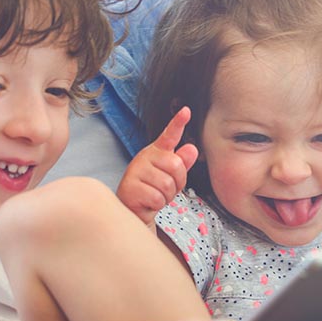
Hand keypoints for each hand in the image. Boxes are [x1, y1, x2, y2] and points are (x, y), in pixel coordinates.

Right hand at [117, 106, 198, 226]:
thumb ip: (182, 162)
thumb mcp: (171, 175)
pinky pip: (157, 197)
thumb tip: (192, 149)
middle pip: (176, 165)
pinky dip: (157, 204)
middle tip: (165, 188)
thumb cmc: (153, 189)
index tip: (186, 111)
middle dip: (177, 182)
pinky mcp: (130, 187)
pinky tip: (148, 202)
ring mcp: (135, 171)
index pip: (169, 135)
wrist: (134, 209)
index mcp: (156, 151)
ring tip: (155, 195)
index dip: (178, 123)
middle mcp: (144, 157)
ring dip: (166, 196)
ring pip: (167, 184)